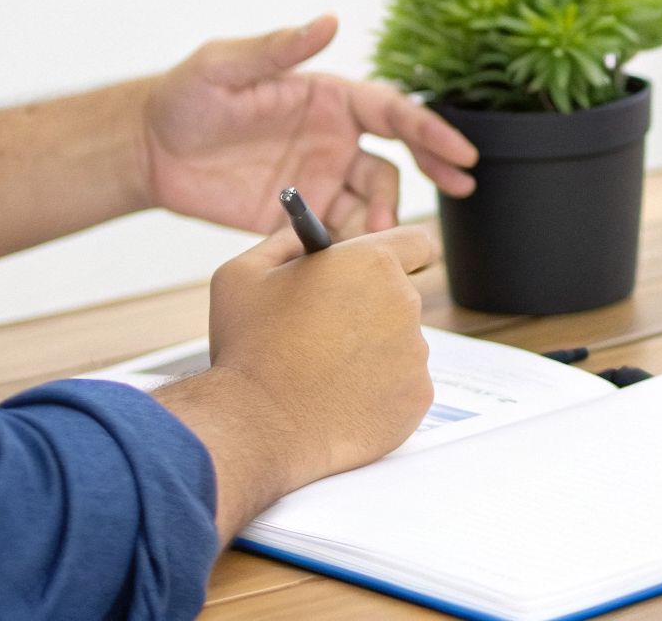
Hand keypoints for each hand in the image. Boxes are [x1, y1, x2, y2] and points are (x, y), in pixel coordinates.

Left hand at [141, 15, 477, 237]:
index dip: (429, 129)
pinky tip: (353, 254)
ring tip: (378, 236)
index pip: (392, 112)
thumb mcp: (225, 65)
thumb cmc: (184, 96)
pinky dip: (353, 244)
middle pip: (399, 156)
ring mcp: (320, 178)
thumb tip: (330, 20)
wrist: (148, 152)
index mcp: (328, 97)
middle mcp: (334, 137)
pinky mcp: (300, 215)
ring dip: (384, 216)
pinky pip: (339, 232)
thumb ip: (279, 48)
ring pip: (373, 199)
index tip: (461, 151)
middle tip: (464, 187)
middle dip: (435, 168)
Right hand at [155, 226, 436, 539]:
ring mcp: (416, 353)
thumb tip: (303, 236)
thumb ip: (283, 243)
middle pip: (401, 297)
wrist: (256, 425)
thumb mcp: (243, 274)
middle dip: (371, 309)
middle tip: (329, 331)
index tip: (379, 271)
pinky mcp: (418, 397)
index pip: (416, 242)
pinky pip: (403, 386)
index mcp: (371, 263)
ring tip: (324, 373)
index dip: (398, 254)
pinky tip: (339, 400)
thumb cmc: (247, 347)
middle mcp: (404, 303)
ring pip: (402, 345)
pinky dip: (379, 393)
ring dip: (373, 353)